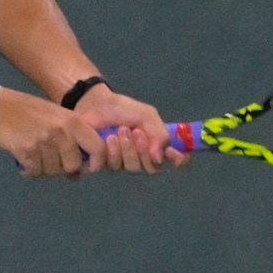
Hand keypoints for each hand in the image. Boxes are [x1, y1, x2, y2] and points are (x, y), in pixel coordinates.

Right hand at [0, 89, 106, 178]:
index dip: (96, 163)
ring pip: (52, 171)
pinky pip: (34, 172)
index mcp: (73, 122)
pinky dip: (28, 170)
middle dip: (61, 168)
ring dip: (42, 168)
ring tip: (34, 154)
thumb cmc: (29, 113)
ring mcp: (44, 142)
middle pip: (73, 166)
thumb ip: (71, 142)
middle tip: (48, 158)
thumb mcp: (56, 119)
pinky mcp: (27, 151)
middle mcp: (62, 132)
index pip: (98, 147)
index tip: (86, 168)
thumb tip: (77, 176)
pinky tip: (23, 158)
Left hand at [72, 87, 186, 171]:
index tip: (172, 153)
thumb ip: (159, 134)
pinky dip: (112, 151)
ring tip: (119, 130)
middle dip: (144, 150)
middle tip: (136, 132)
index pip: (177, 160)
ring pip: (133, 167)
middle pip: (152, 168)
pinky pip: (114, 167)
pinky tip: (107, 138)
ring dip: (127, 148)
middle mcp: (143, 157)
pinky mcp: (106, 164)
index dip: (178, 160)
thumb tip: (159, 157)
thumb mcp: (147, 116)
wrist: (94, 105)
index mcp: (157, 144)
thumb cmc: (122, 109)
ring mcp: (124, 162)